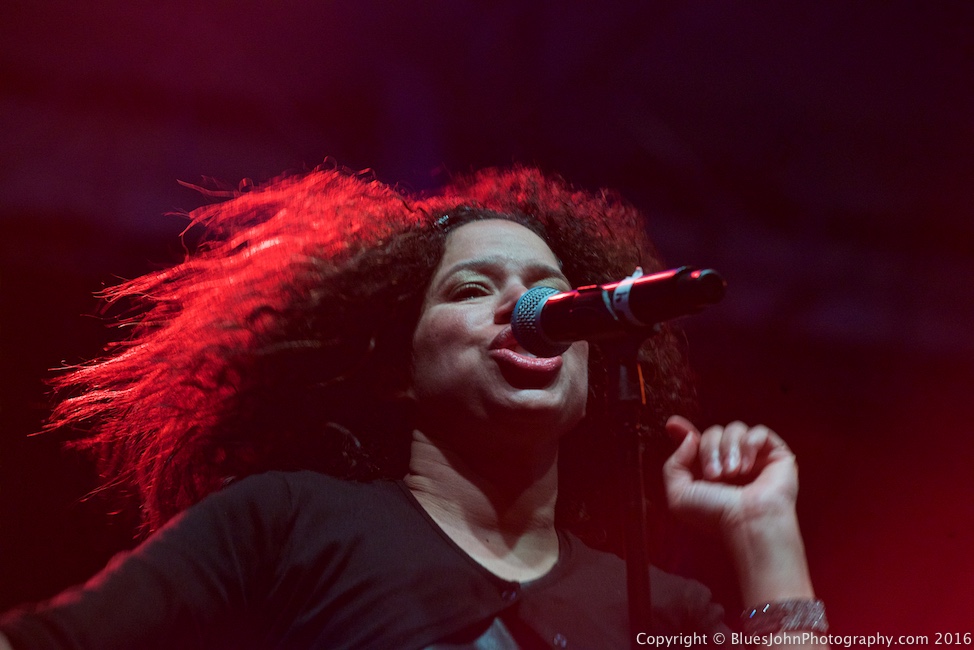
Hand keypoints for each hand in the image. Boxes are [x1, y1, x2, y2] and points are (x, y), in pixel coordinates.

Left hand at [662, 415, 799, 536]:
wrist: (746, 524)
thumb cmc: (714, 515)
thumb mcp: (679, 495)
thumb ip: (674, 464)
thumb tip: (691, 436)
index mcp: (708, 470)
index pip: (696, 442)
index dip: (683, 431)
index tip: (672, 425)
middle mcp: (730, 462)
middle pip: (712, 432)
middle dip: (708, 450)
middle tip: (714, 475)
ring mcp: (754, 458)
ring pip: (734, 429)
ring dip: (728, 449)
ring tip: (733, 474)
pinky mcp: (776, 455)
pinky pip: (759, 432)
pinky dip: (749, 444)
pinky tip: (747, 467)